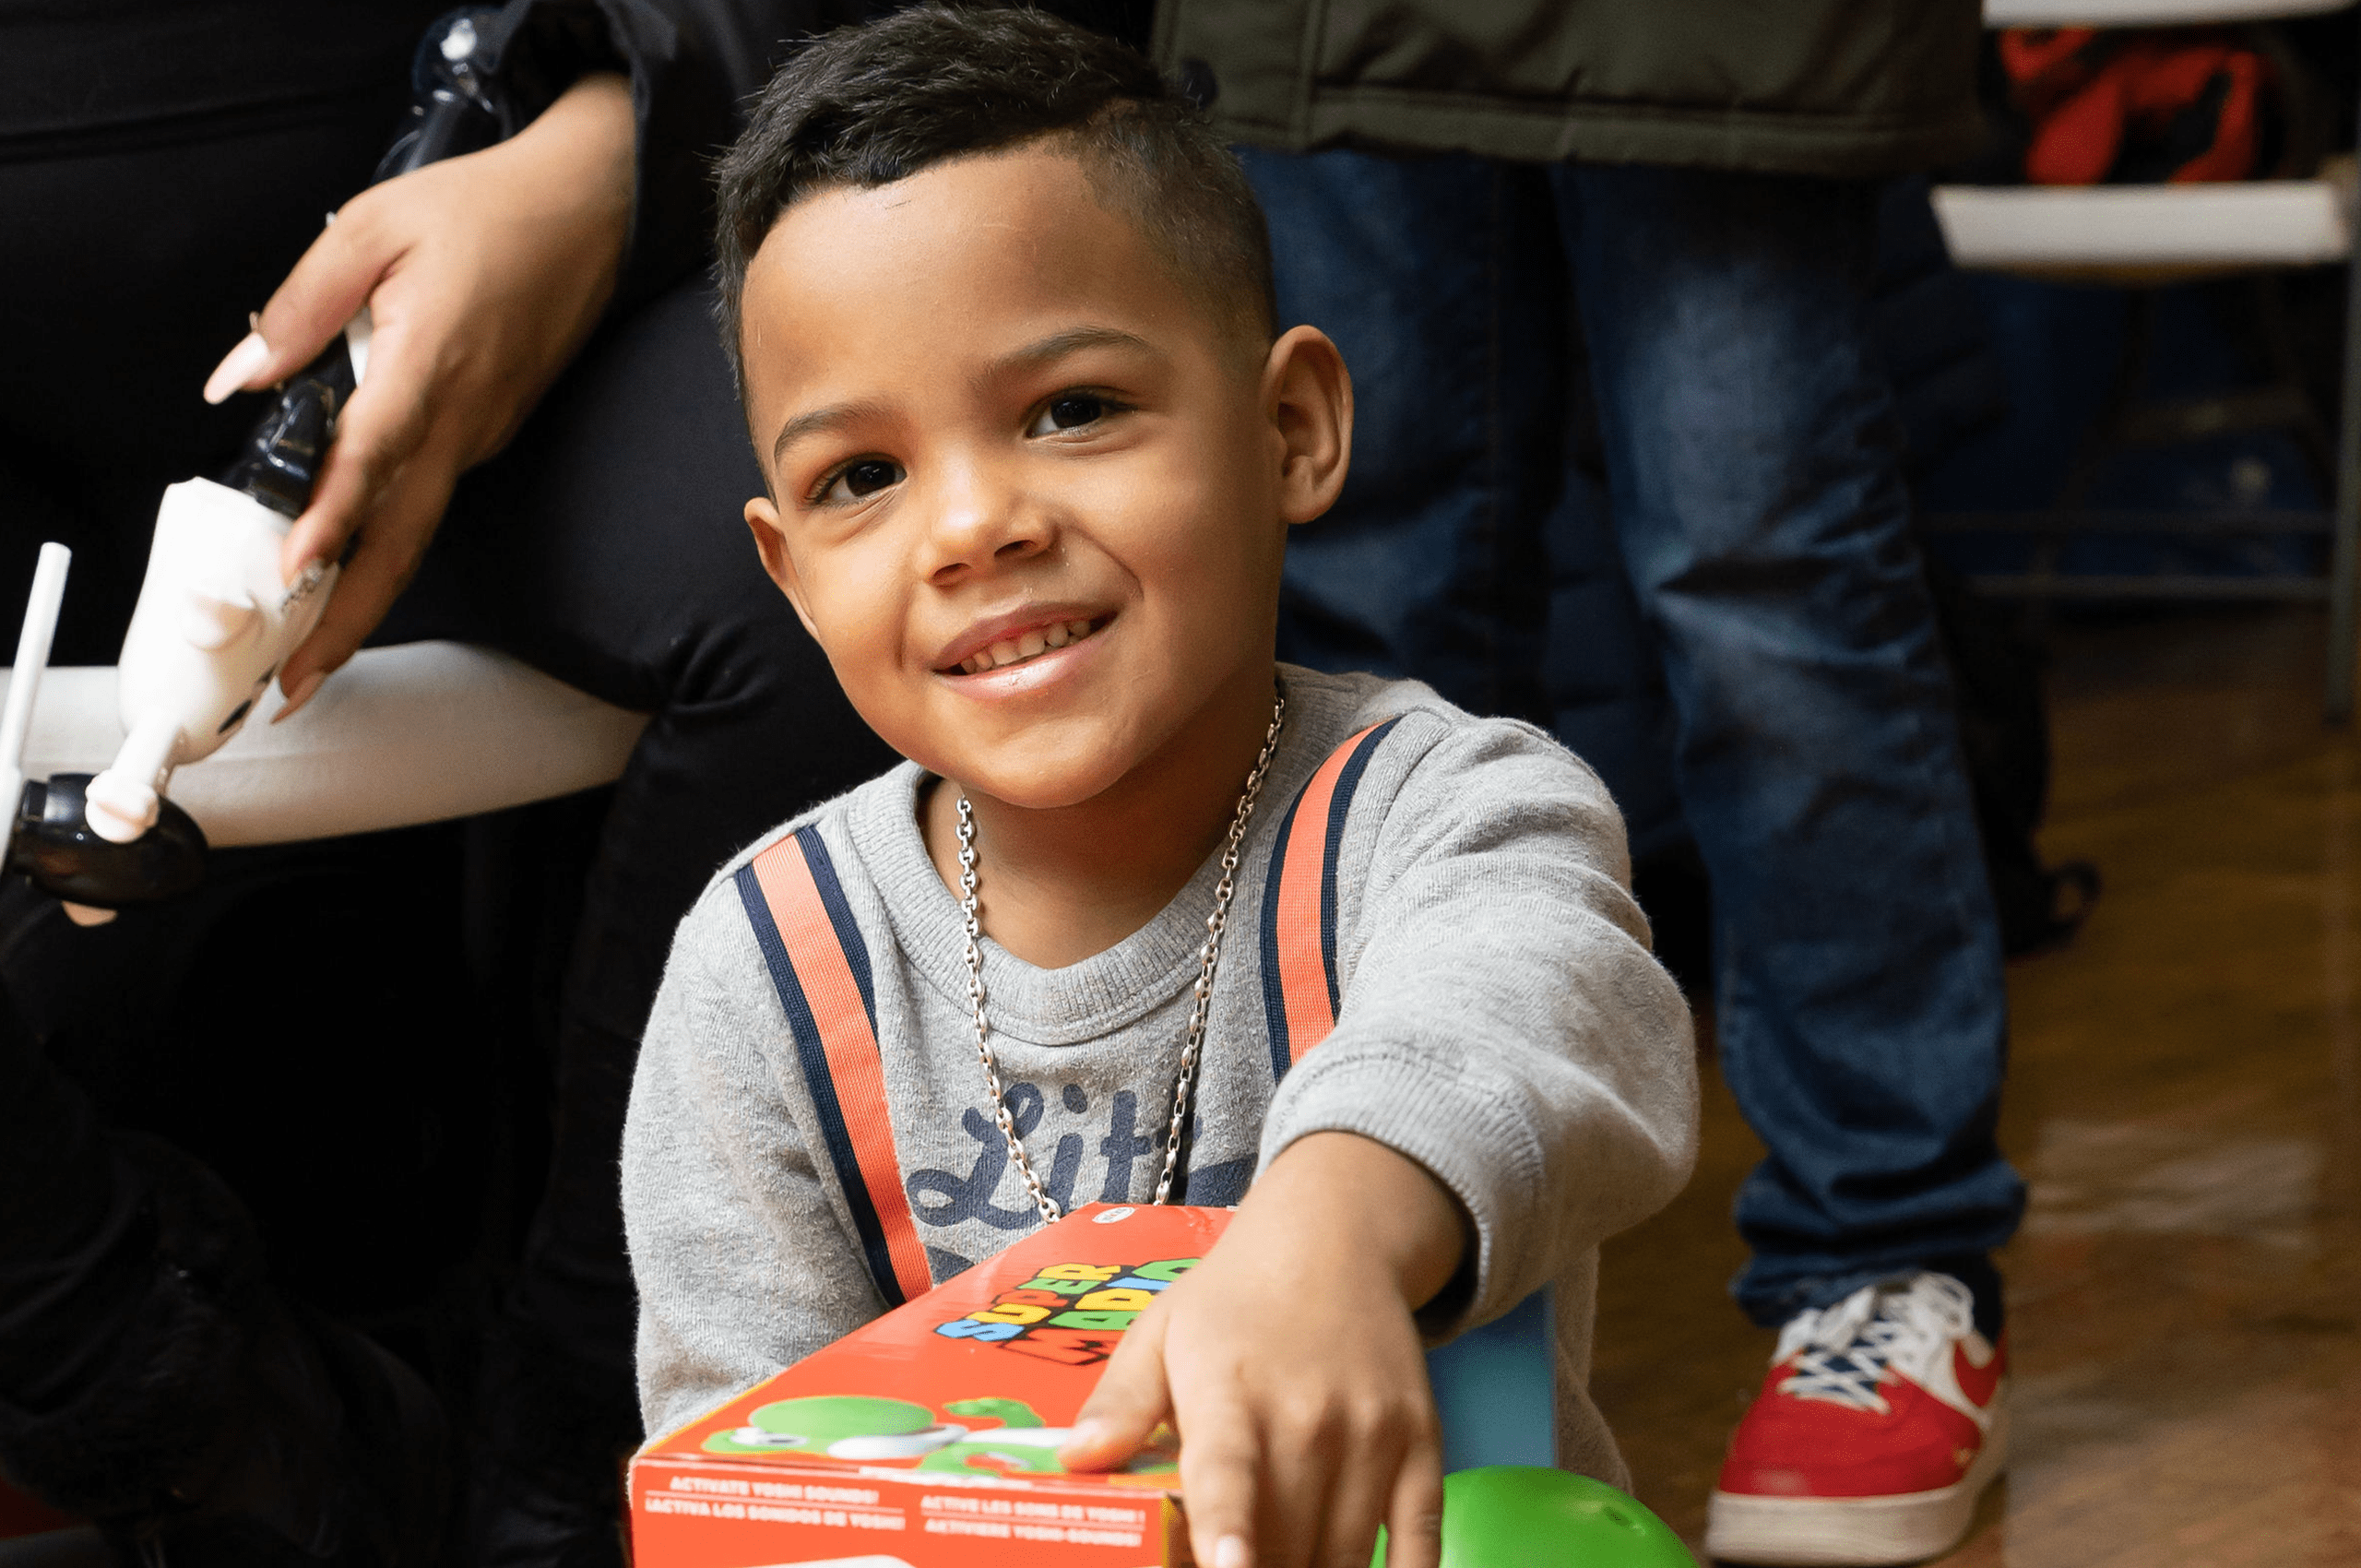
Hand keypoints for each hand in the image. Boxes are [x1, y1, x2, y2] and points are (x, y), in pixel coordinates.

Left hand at [202, 72, 634, 715]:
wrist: (593, 213)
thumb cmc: (487, 210)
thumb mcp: (372, 225)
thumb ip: (300, 303)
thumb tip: (242, 375)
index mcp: (432, 358)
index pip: (374, 452)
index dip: (332, 515)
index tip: (294, 570)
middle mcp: (462, 416)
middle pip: (404, 538)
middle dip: (348, 620)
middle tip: (296, 687)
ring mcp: (481, 433)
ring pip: (416, 529)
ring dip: (363, 596)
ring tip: (305, 653)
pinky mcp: (487, 433)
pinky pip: (429, 497)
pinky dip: (385, 544)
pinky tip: (342, 570)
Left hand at [1060, 1133, 1465, 1567]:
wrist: (1335, 1242)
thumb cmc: (1232, 1304)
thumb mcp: (1160, 1335)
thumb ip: (1120, 1403)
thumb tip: (1075, 1459)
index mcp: (1230, 1391)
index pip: (1229, 1474)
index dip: (1227, 1531)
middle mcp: (1308, 1414)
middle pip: (1285, 1542)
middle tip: (1228, 1566)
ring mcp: (1373, 1431)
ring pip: (1344, 1554)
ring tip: (1275, 1565)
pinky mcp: (1422, 1441)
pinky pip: (1421, 1538)